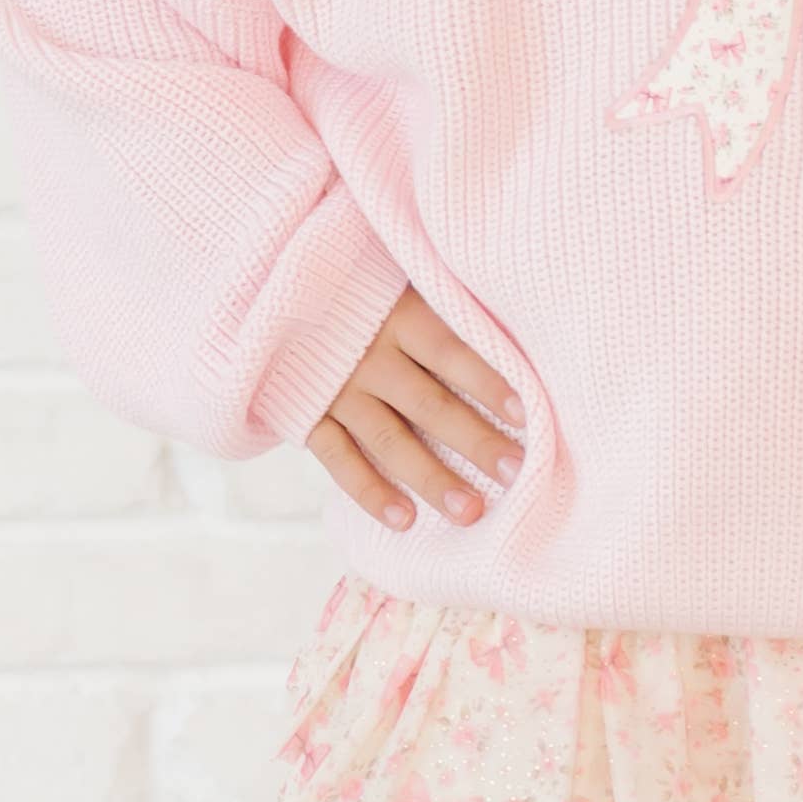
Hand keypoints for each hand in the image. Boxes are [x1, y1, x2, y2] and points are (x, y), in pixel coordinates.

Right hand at [306, 285, 525, 532]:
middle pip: (428, 404)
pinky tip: (405, 520)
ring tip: (469, 511)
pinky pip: (339, 460)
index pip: (450, 352)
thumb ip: (443, 308)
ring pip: (388, 440)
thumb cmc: (364, 290)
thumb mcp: (400, 281)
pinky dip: (370, 491)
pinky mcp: (308, 415)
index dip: (486, 382)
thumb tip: (513, 342)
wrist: (277, 295)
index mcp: (397, 313)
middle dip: (474, 441)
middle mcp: (368, 354)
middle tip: (514, 474)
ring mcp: (336, 389)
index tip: (525, 415)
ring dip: (430, 478)